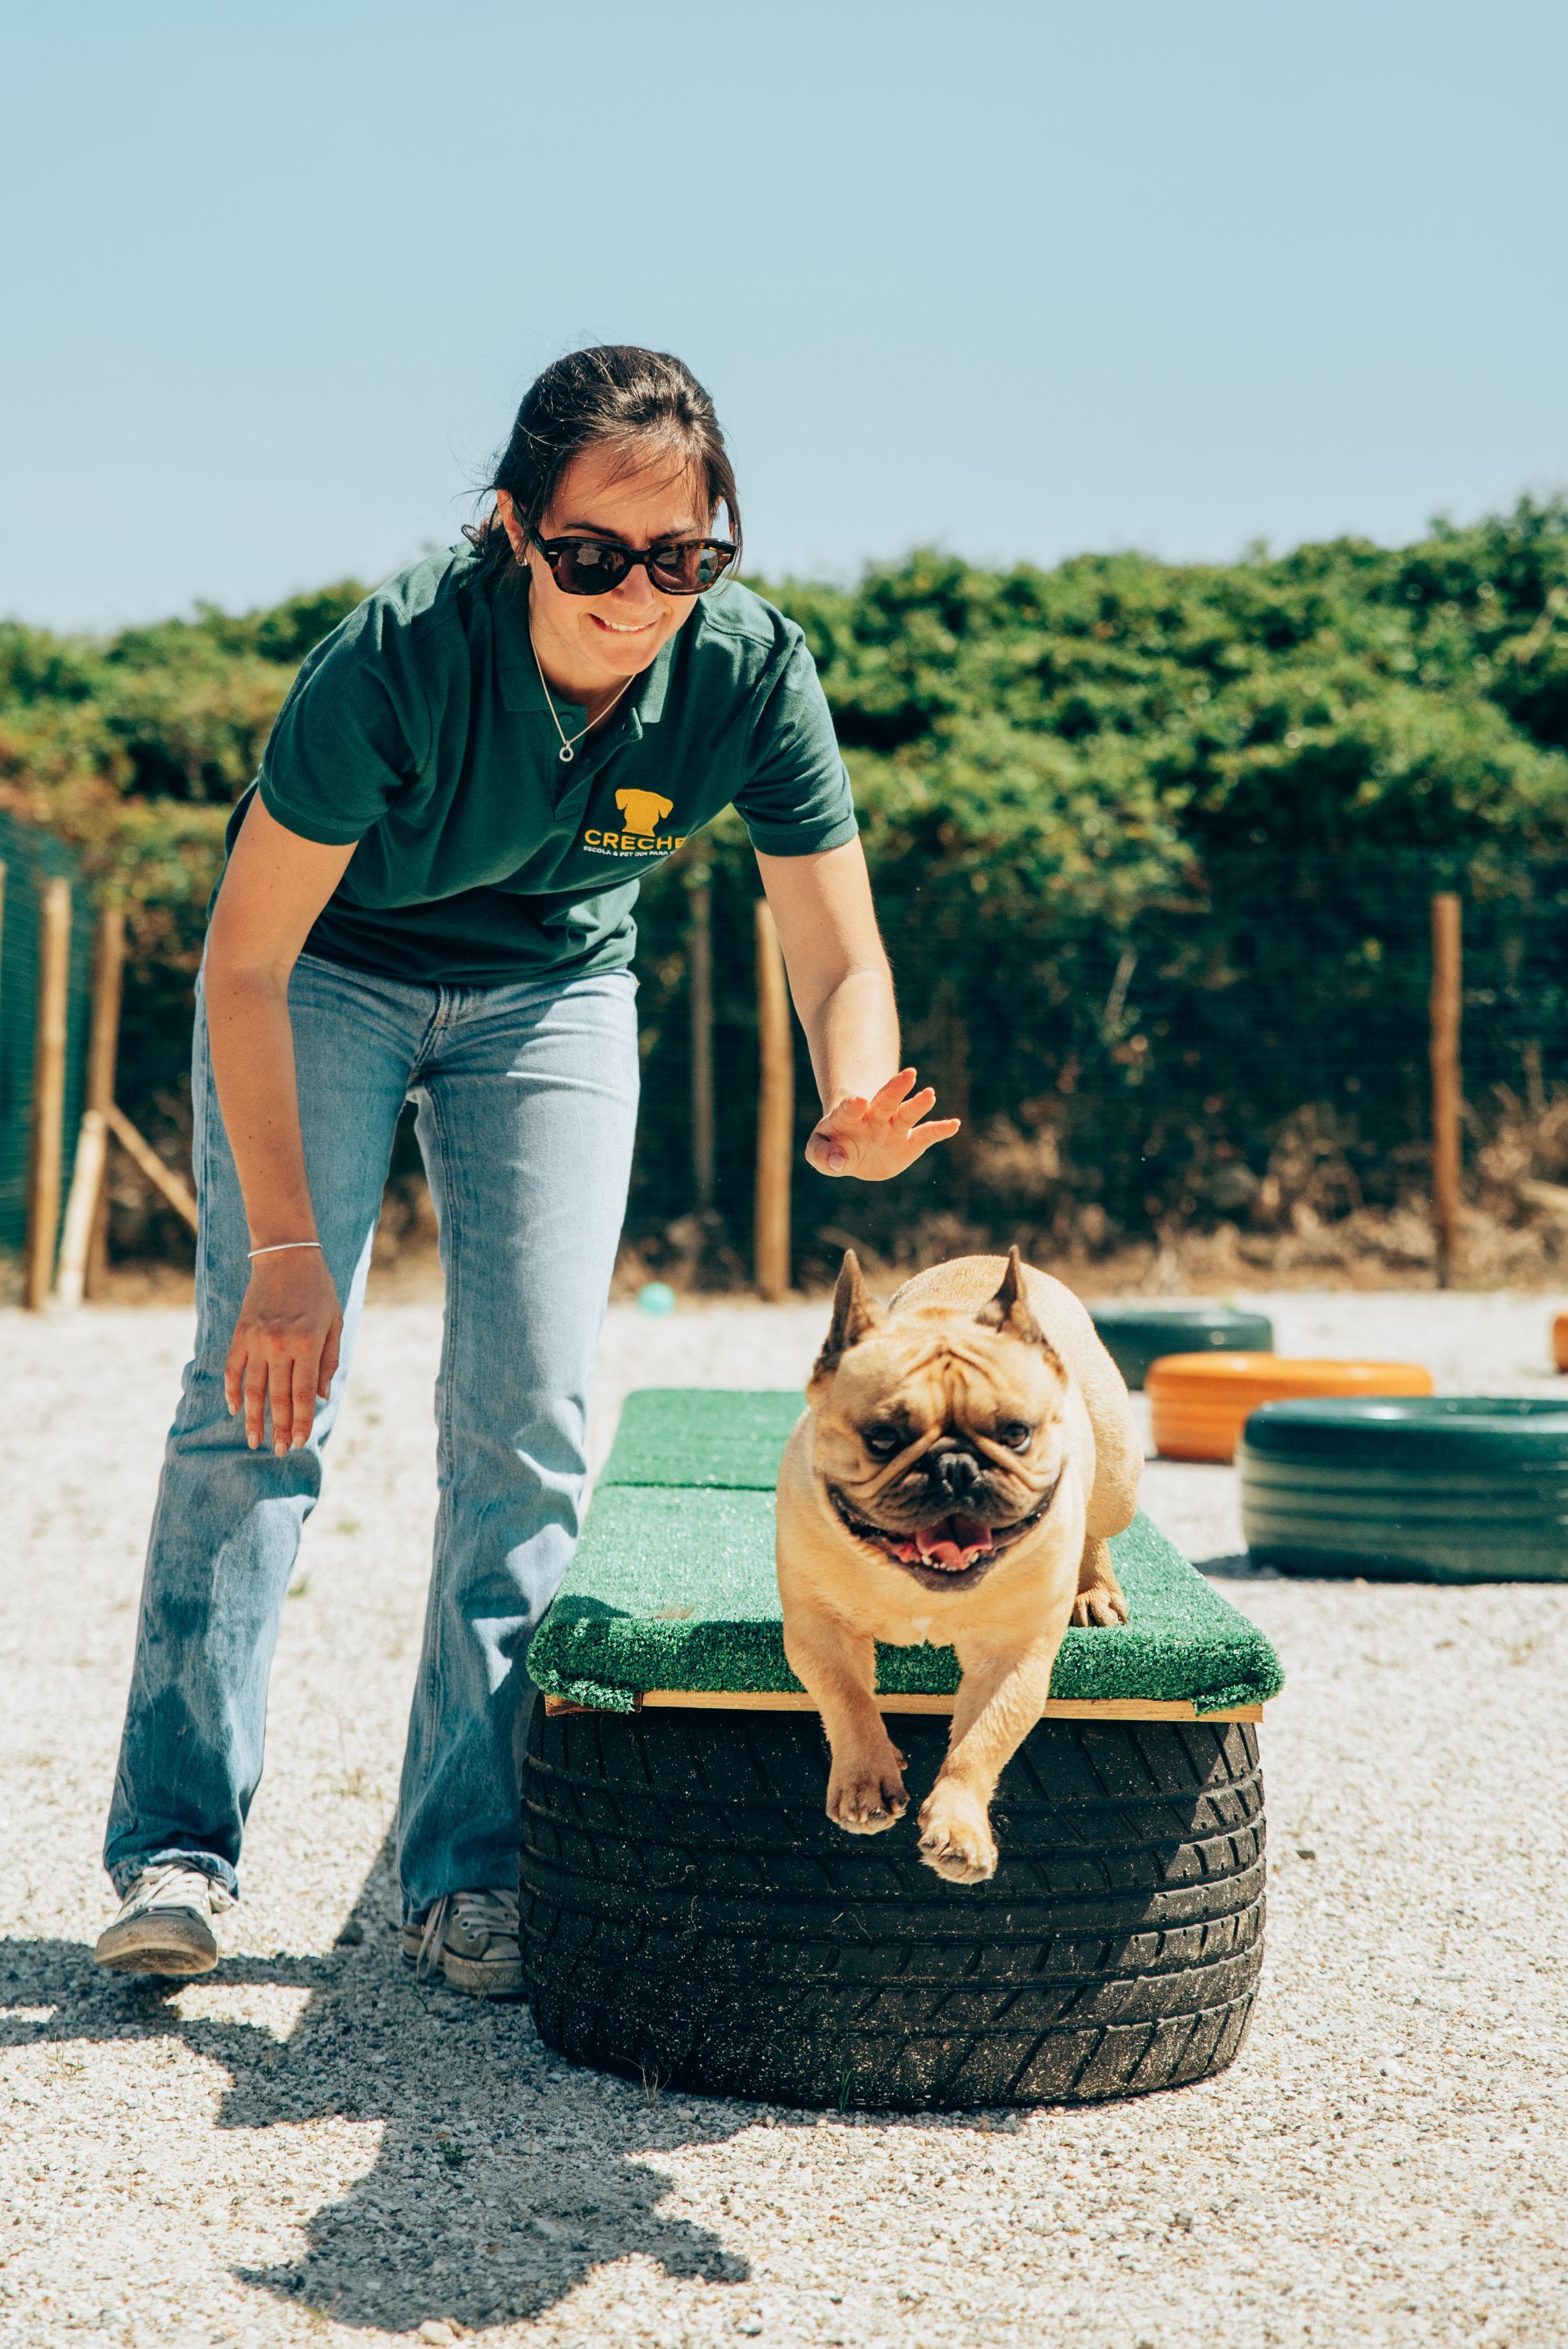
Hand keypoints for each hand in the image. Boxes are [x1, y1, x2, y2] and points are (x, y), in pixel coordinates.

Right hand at [224, 1251, 343, 1455]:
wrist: (286, 1256)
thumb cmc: (318, 1289)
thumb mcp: (334, 1323)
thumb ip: (328, 1362)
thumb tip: (321, 1397)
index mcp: (307, 1344)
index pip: (303, 1395)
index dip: (302, 1422)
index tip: (300, 1442)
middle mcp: (280, 1345)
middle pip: (278, 1398)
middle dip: (280, 1428)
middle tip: (280, 1451)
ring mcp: (257, 1340)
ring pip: (253, 1389)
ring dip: (253, 1418)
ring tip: (254, 1441)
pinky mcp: (240, 1333)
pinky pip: (233, 1369)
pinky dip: (233, 1390)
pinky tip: (235, 1409)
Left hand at [804, 1068, 960, 1182]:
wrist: (855, 1153)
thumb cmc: (833, 1147)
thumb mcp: (818, 1152)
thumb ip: (822, 1155)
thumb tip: (838, 1162)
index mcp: (848, 1116)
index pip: (850, 1107)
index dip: (853, 1104)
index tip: (860, 1101)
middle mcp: (874, 1117)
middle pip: (885, 1100)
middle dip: (895, 1088)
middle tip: (909, 1074)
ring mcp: (893, 1128)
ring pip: (907, 1113)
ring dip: (919, 1104)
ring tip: (930, 1094)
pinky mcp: (909, 1142)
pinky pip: (926, 1135)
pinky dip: (940, 1130)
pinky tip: (954, 1125)